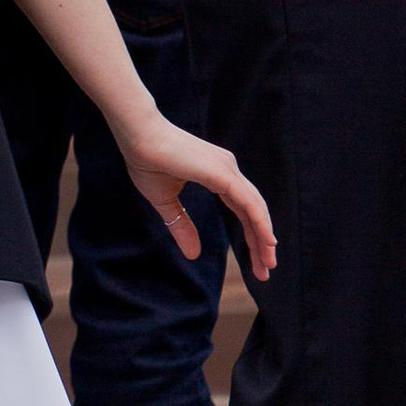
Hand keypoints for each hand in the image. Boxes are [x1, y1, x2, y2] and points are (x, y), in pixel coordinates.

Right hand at [114, 107, 275, 280]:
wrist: (137, 136)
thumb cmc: (147, 161)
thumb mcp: (166, 202)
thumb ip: (181, 226)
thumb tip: (194, 254)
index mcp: (218, 174)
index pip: (243, 209)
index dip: (251, 235)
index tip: (255, 261)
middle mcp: (228, 170)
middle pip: (253, 211)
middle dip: (261, 242)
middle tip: (266, 269)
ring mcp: (227, 170)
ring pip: (255, 209)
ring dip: (264, 238)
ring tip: (268, 263)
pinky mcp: (222, 173)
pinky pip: (248, 203)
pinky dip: (260, 223)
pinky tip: (267, 242)